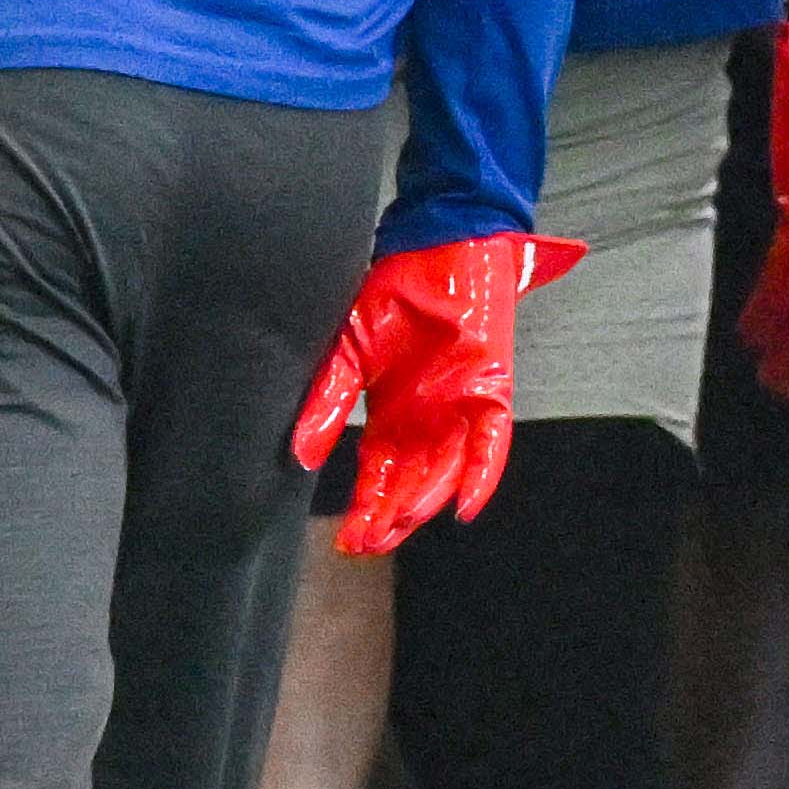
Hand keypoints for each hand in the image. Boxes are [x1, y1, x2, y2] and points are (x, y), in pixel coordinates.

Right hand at [292, 230, 572, 558]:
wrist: (440, 244)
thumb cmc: (394, 290)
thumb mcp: (349, 348)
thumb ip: (327, 401)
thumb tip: (298, 453)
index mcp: (392, 414)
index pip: (377, 475)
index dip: (363, 507)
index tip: (345, 539)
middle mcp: (427, 422)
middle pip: (408, 483)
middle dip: (388, 517)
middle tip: (364, 544)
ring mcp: (460, 410)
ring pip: (443, 473)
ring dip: (421, 503)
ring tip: (394, 529)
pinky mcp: (490, 394)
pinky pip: (489, 446)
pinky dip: (479, 477)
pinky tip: (464, 507)